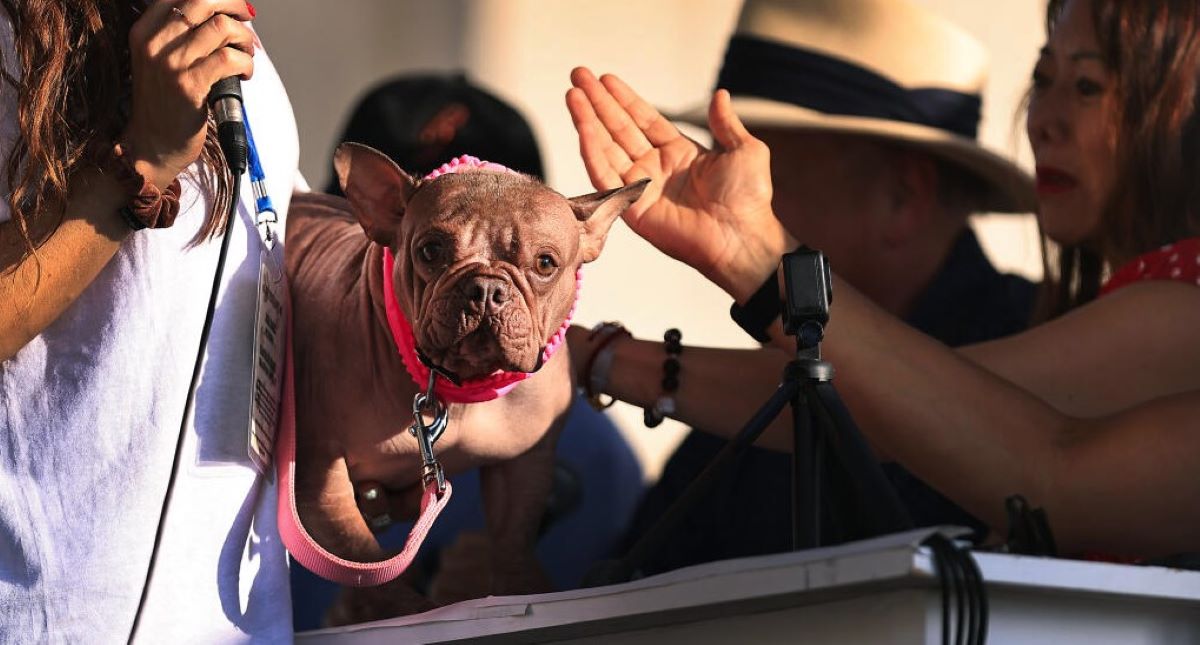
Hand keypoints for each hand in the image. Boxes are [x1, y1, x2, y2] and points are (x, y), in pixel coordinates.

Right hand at [123, 0, 255, 187]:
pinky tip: (245, 73)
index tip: (234, 8)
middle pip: (201, 0)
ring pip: (220, 27)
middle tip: (247, 20)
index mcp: (145, 30)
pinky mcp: (189, 86)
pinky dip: (246, 63)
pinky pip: (228, 59)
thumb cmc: (166, 103)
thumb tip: (227, 15)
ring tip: (247, 53)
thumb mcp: (162, 60)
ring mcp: (170, 64)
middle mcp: (154, 43)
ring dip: (244, 38)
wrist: (152, 144)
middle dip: (234, 5)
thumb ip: (185, 36)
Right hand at [566, 67, 793, 301]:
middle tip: (578, 76)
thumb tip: (720, 95)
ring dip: (588, 121)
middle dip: (598, 102)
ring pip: (607, 148)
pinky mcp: (632, 208)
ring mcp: (642, 188)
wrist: (742, 236)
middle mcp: (656, 169)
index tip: (604, 79)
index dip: (623, 99)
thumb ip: (726, 123)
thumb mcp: (745, 150)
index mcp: (679, 154)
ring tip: (572, 95)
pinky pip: (607, 177)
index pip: (643, 119)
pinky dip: (592, 152)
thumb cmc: (749, 200)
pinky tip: (583, 128)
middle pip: (619, 129)